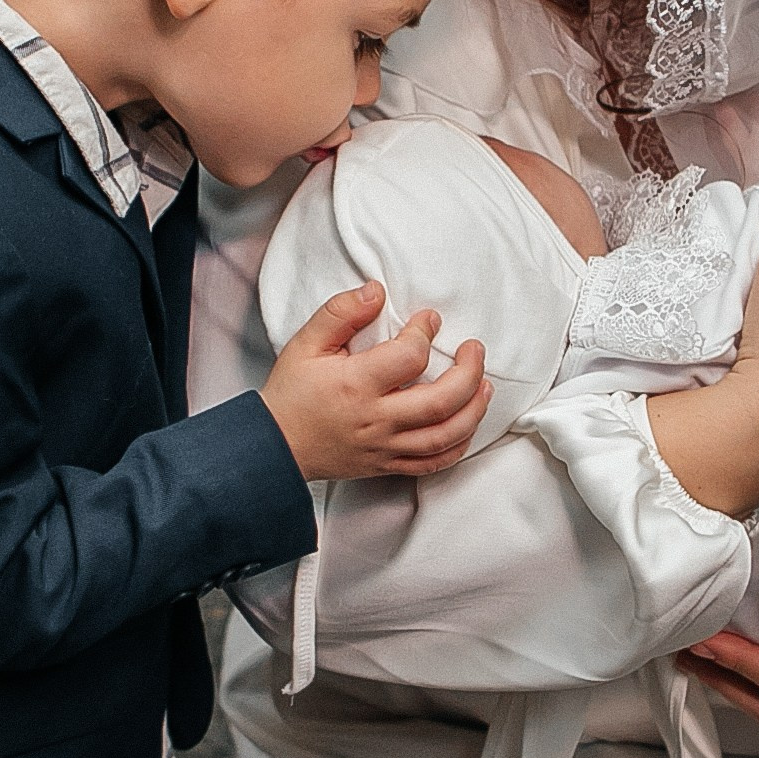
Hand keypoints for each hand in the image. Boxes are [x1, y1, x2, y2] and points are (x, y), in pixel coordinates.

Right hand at [263, 281, 489, 480]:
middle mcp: (376, 420)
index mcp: (356, 385)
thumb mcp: (306, 344)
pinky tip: (466, 425)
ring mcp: (385, 447)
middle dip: (469, 372)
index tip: (429, 320)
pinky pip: (433, 463)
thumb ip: (341, 313)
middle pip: (441, 401)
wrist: (273, 448)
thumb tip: (376, 291)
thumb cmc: (290, 395)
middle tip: (474, 350)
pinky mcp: (387, 465)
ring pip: (446, 436)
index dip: (425, 332)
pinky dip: (458, 446)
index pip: (409, 357)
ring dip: (474, 410)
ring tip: (485, 385)